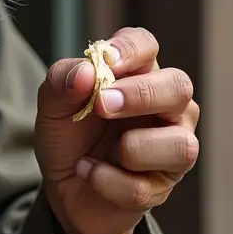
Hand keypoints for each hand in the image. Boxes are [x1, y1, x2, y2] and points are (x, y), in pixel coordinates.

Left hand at [35, 26, 199, 233]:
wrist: (63, 186)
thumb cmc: (69, 135)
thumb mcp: (53, 104)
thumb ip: (62, 80)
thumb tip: (85, 72)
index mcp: (139, 74)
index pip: (146, 46)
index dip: (131, 49)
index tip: (107, 60)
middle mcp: (167, 107)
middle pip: (179, 87)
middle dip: (142, 94)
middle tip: (103, 104)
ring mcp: (171, 147)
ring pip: (179, 144)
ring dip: (132, 148)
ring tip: (93, 154)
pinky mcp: (161, 186)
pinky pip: (143, 187)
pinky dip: (106, 180)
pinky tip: (89, 173)